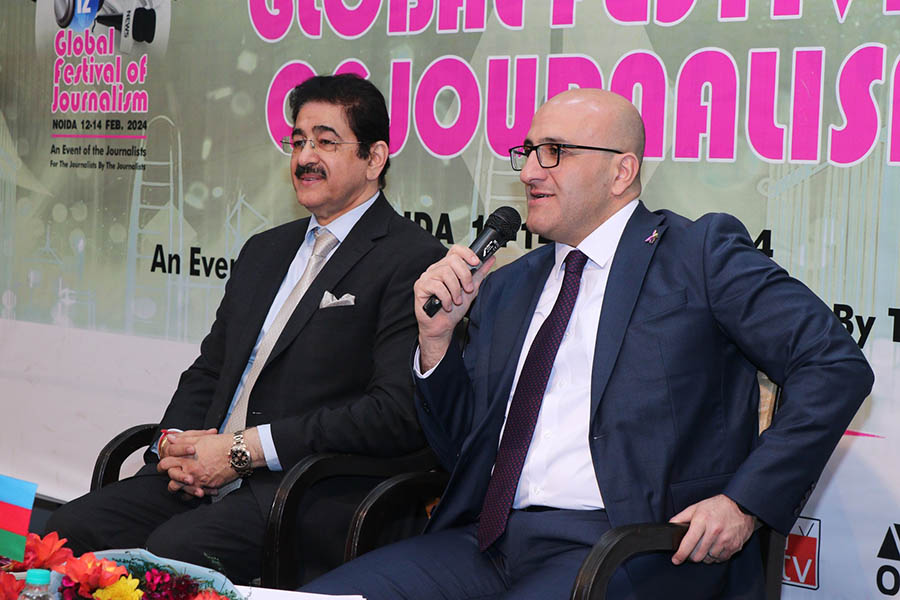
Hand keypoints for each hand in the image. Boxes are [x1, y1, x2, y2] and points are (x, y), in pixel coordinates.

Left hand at [157, 432, 236, 493]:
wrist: (238, 452)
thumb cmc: (222, 444)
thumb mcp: (200, 438)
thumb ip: (183, 439)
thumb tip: (171, 439)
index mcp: (187, 458)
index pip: (166, 463)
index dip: (164, 464)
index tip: (166, 464)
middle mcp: (191, 471)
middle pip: (171, 481)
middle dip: (171, 479)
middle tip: (174, 477)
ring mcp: (199, 480)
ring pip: (182, 490)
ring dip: (181, 488)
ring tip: (184, 485)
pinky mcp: (209, 485)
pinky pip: (197, 494)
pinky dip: (195, 493)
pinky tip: (196, 490)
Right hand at [414, 245, 494, 370]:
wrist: (442, 327)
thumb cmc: (453, 310)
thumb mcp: (470, 291)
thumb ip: (479, 274)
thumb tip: (490, 259)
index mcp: (447, 267)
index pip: (456, 250)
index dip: (467, 253)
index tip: (476, 262)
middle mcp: (436, 269)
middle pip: (452, 260)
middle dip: (464, 276)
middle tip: (467, 289)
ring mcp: (427, 277)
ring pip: (445, 272)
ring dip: (455, 289)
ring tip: (456, 301)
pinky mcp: (421, 286)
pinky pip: (436, 286)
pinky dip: (446, 298)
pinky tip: (447, 305)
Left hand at [669, 494, 755, 564]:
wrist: (741, 506)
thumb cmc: (717, 506)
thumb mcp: (696, 507)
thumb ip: (681, 517)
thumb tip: (670, 525)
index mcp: (702, 521)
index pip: (688, 542)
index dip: (681, 554)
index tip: (676, 560)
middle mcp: (714, 531)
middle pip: (698, 555)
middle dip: (692, 556)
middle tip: (691, 552)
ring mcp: (726, 540)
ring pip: (709, 558)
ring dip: (705, 557)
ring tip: (704, 548)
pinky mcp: (735, 546)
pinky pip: (721, 559)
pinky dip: (716, 557)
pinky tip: (715, 548)